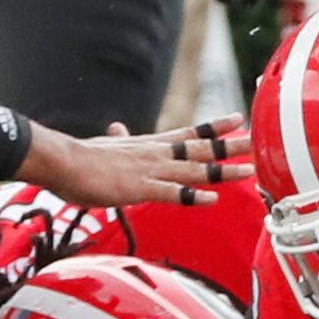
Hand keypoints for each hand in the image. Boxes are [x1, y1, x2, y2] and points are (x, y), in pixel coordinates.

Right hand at [16, 117, 252, 209]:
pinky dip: (192, 196)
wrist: (60, 160)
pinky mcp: (138, 189)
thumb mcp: (104, 145)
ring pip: (194, 169)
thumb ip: (118, 140)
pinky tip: (212, 199)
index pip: (190, 133)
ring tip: (249, 171)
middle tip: (259, 141)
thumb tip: (118, 128)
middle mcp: (156, 153)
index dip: (216, 127)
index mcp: (149, 144)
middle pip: (201, 148)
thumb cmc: (78, 157)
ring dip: (223, 171)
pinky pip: (171, 193)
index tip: (239, 119)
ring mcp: (149, 170)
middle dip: (232, 146)